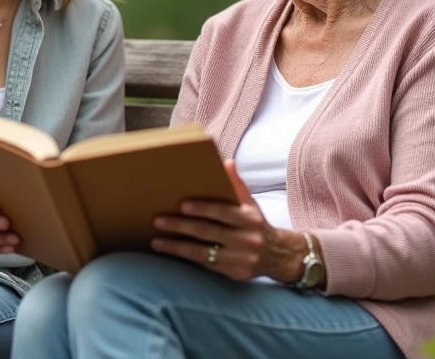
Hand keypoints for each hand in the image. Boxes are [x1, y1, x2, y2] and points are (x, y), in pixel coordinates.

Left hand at [150, 160, 312, 283]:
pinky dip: (186, 258)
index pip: (223, 212)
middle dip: (181, 226)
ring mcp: (239, 258)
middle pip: (208, 232)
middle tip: (159, 220)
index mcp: (249, 218)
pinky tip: (171, 252)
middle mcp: (246, 239)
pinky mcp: (233, 273)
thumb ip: (236, 184)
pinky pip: (205, 264)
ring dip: (177, 246)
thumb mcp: (250, 204)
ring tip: (156, 241)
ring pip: (203, 252)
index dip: (203, 208)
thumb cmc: (256, 223)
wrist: (278, 255)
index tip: (182, 205)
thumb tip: (226, 162)